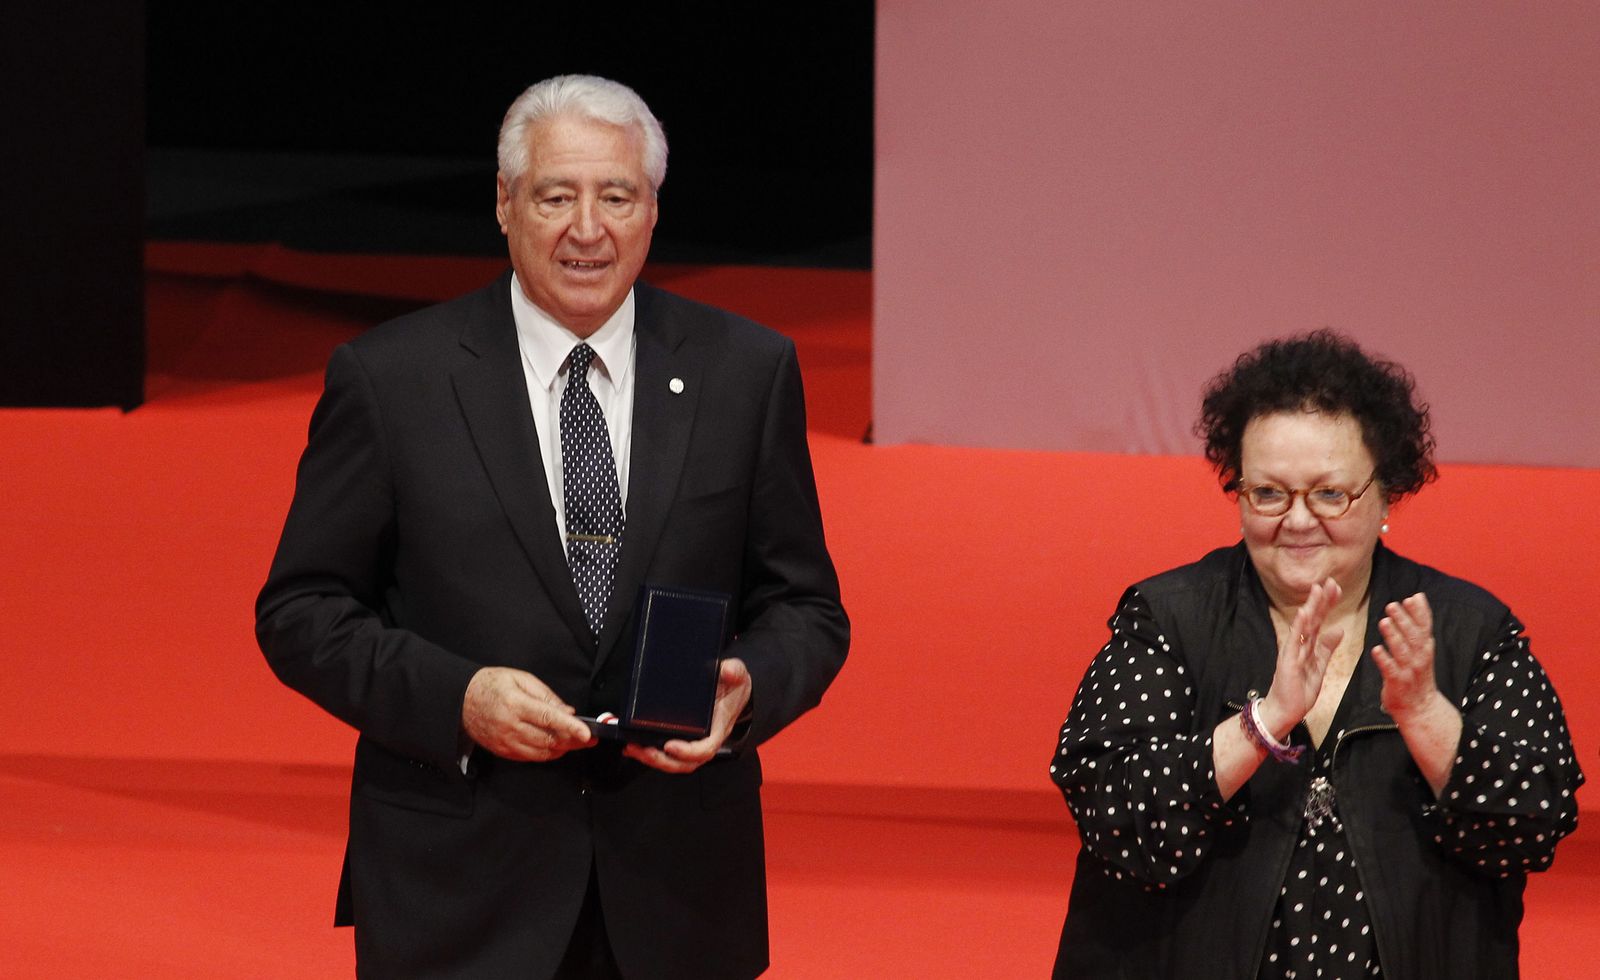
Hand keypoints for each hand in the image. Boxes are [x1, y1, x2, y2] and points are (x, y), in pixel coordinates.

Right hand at [463, 666, 595, 761]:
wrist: (461, 700)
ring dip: (562, 749)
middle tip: (590, 738)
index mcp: (516, 704)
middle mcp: (511, 726)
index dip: (570, 727)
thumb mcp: (520, 678)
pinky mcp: (503, 751)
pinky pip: (531, 757)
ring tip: (575, 741)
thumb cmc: (491, 685)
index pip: (549, 718)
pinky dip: (547, 753)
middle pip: (549, 740)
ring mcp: (506, 741)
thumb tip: (567, 711)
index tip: (586, 733)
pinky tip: (555, 745)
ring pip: (542, 752)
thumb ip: (546, 695)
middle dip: (574, 741)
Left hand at [624, 658, 752, 773]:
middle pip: (685, 762)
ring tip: (632, 749)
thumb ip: (734, 671)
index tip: (670, 745)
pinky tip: (634, 746)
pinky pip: (667, 754)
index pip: (705, 748)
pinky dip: (650, 753)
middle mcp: (705, 740)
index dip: (688, 751)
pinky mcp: (682, 739)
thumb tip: (726, 670)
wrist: (734, 690)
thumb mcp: (737, 674)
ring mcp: (693, 742)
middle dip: (662, 760)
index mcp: (718, 728)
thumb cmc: (734, 685)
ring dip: (652, 759)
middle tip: (642, 750)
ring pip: (674, 762)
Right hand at [1259, 578, 1343, 737]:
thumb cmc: (1299, 690)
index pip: (1319, 619)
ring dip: (1311, 606)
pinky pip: (1294, 641)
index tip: (1336, 587)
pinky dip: (1299, 626)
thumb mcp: (1319, 666)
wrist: (1285, 710)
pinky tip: (1304, 613)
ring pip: (1304, 625)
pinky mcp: (1288, 661)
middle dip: (1321, 599)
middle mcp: (1298, 643)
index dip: (1327, 603)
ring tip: (1318, 589)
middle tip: (1330, 581)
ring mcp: (1292, 650)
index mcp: (1307, 644)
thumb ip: (1327, 647)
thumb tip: (1338, 629)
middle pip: (1312, 617)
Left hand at [1372, 592, 1445, 721]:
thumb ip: (1418, 625)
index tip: (1413, 597)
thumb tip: (1416, 597)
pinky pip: (1390, 670)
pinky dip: (1384, 659)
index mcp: (1425, 648)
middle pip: (1413, 636)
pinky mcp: (1397, 682)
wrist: (1420, 708)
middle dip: (1404, 620)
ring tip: (1384, 621)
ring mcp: (1409, 670)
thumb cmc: (1418, 674)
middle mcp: (1419, 658)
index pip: (1425, 627)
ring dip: (1393, 636)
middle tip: (1392, 605)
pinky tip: (1376, 649)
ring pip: (1402, 651)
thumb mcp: (1423, 648)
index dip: (1420, 612)